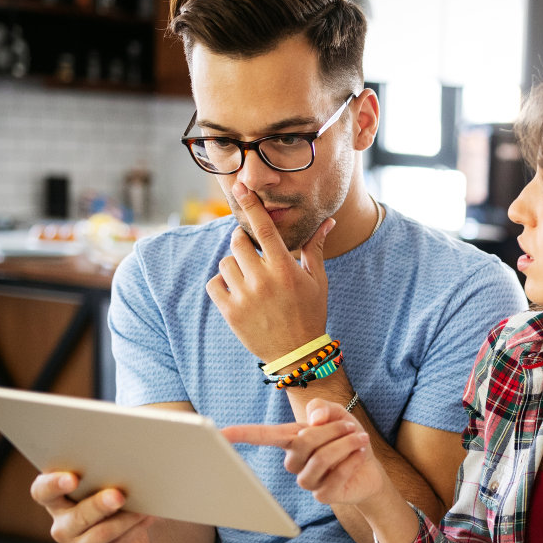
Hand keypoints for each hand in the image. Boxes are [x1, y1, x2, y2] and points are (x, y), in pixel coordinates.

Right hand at [30, 471, 155, 542]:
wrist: (131, 531)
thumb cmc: (113, 499)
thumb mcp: (105, 486)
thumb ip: (105, 479)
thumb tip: (127, 469)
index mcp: (56, 499)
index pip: (42, 491)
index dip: (53, 485)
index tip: (72, 479)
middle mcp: (62, 524)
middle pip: (77, 516)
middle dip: (99, 505)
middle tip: (118, 495)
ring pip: (102, 533)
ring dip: (126, 519)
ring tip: (144, 508)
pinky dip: (136, 528)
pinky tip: (147, 518)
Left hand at [205, 181, 335, 363]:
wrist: (298, 354)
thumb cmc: (310, 312)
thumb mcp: (317, 280)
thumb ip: (316, 248)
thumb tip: (328, 221)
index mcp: (285, 269)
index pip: (263, 229)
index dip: (251, 206)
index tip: (239, 188)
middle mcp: (263, 281)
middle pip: (238, 243)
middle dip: (242, 242)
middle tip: (252, 254)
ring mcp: (245, 297)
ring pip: (225, 263)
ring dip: (234, 266)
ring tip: (249, 279)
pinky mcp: (230, 312)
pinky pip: (214, 284)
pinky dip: (222, 284)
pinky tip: (238, 292)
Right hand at [222, 399, 384, 506]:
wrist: (370, 468)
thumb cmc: (347, 438)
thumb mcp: (338, 414)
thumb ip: (323, 408)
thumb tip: (314, 419)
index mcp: (291, 439)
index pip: (263, 436)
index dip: (242, 434)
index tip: (219, 433)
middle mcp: (293, 461)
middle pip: (304, 441)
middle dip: (332, 430)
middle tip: (351, 428)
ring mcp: (306, 480)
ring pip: (320, 458)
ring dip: (344, 445)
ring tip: (359, 439)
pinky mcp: (322, 495)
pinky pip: (335, 476)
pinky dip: (352, 461)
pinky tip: (360, 455)